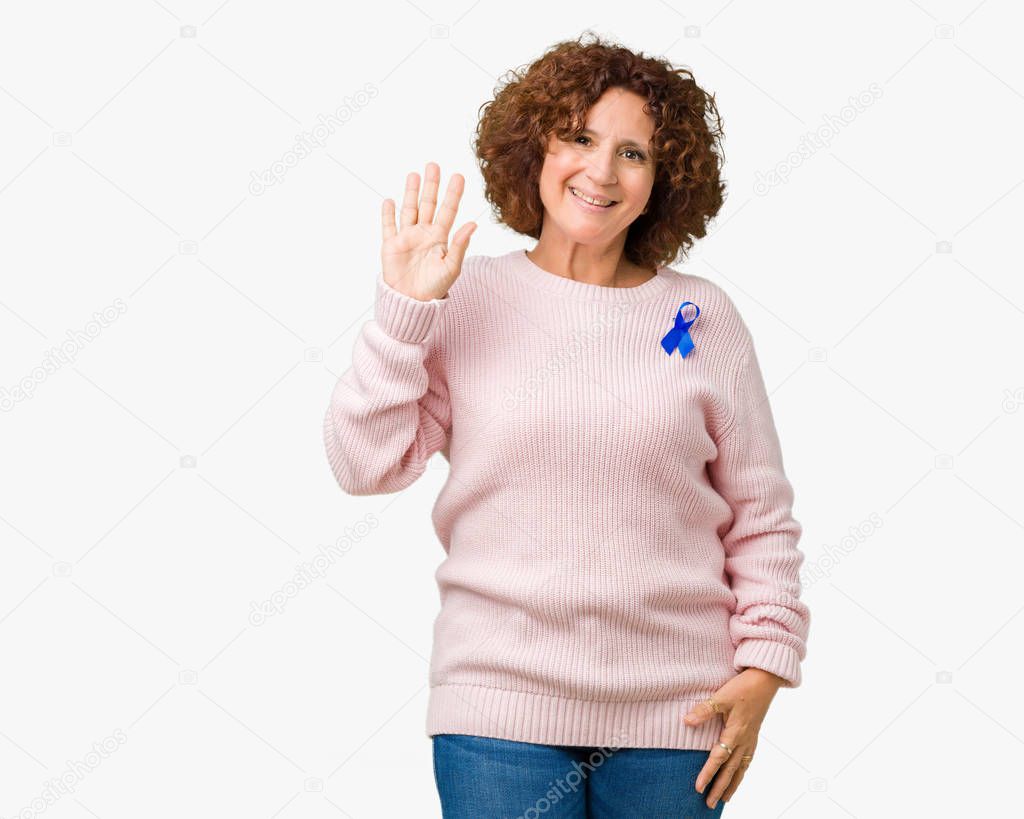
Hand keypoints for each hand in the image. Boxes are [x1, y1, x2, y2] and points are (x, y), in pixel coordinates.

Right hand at [381, 161, 475, 301]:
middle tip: (434, 165)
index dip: (453, 194)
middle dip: (431, 185)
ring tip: (414, 175)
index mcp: (440, 238)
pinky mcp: (391, 245)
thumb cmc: (435, 288)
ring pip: (409, 209)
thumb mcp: (451, 267)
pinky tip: (389, 201)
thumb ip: (460, 245)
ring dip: (411, 192)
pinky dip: (388, 214)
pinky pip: (388, 226)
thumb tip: (473, 224)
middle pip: (428, 204)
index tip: (458, 176)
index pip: (448, 211)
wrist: (412, 302)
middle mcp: (424, 234)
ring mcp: (407, 238)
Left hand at [682, 667, 785, 808]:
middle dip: (720, 788)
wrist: (765, 680)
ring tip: (725, 799)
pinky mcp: (754, 736)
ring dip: (732, 784)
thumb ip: (704, 710)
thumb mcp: (721, 696)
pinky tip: (738, 777)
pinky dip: (742, 773)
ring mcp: (751, 740)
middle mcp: (745, 740)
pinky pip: (748, 761)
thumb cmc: (743, 687)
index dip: (708, 773)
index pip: (719, 758)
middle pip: (731, 770)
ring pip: (741, 769)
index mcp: (736, 732)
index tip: (698, 787)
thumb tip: (687, 721)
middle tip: (710, 804)